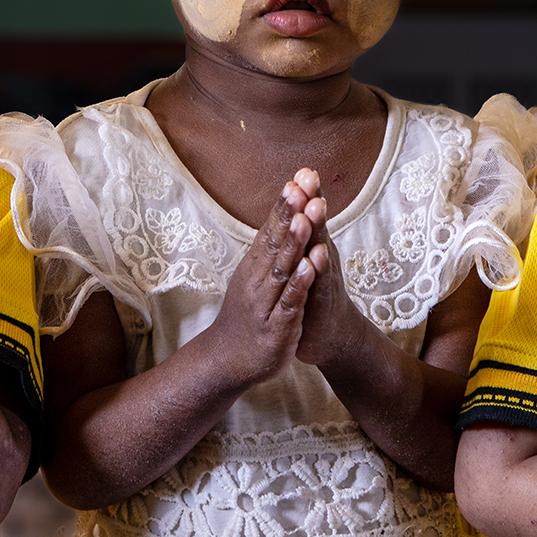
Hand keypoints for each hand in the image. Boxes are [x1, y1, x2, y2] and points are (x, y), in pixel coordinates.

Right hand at [206, 170, 319, 388]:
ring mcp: (266, 301)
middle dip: (289, 213)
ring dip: (293, 243)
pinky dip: (299, 284)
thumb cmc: (248, 314)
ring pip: (281, 268)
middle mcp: (257, 278)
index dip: (285, 203)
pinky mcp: (276, 326)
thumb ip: (270, 247)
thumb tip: (281, 214)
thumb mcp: (257, 277)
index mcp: (256, 264)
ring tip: (304, 218)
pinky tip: (309, 267)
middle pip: (275, 241)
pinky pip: (289, 302)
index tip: (299, 176)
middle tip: (300, 185)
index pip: (271, 227)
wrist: (227, 360)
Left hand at [292, 178, 365, 368]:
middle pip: (315, 225)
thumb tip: (295, 199)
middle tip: (309, 176)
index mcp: (311, 245)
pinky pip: (320, 283)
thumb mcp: (305, 258)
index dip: (304, 194)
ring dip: (317, 229)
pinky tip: (318, 255)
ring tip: (314, 207)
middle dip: (311, 201)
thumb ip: (301, 233)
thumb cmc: (313, 292)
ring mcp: (324, 277)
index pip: (305, 215)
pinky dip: (319, 268)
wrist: (330, 335)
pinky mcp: (323, 301)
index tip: (302, 169)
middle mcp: (321, 256)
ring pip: (319, 249)